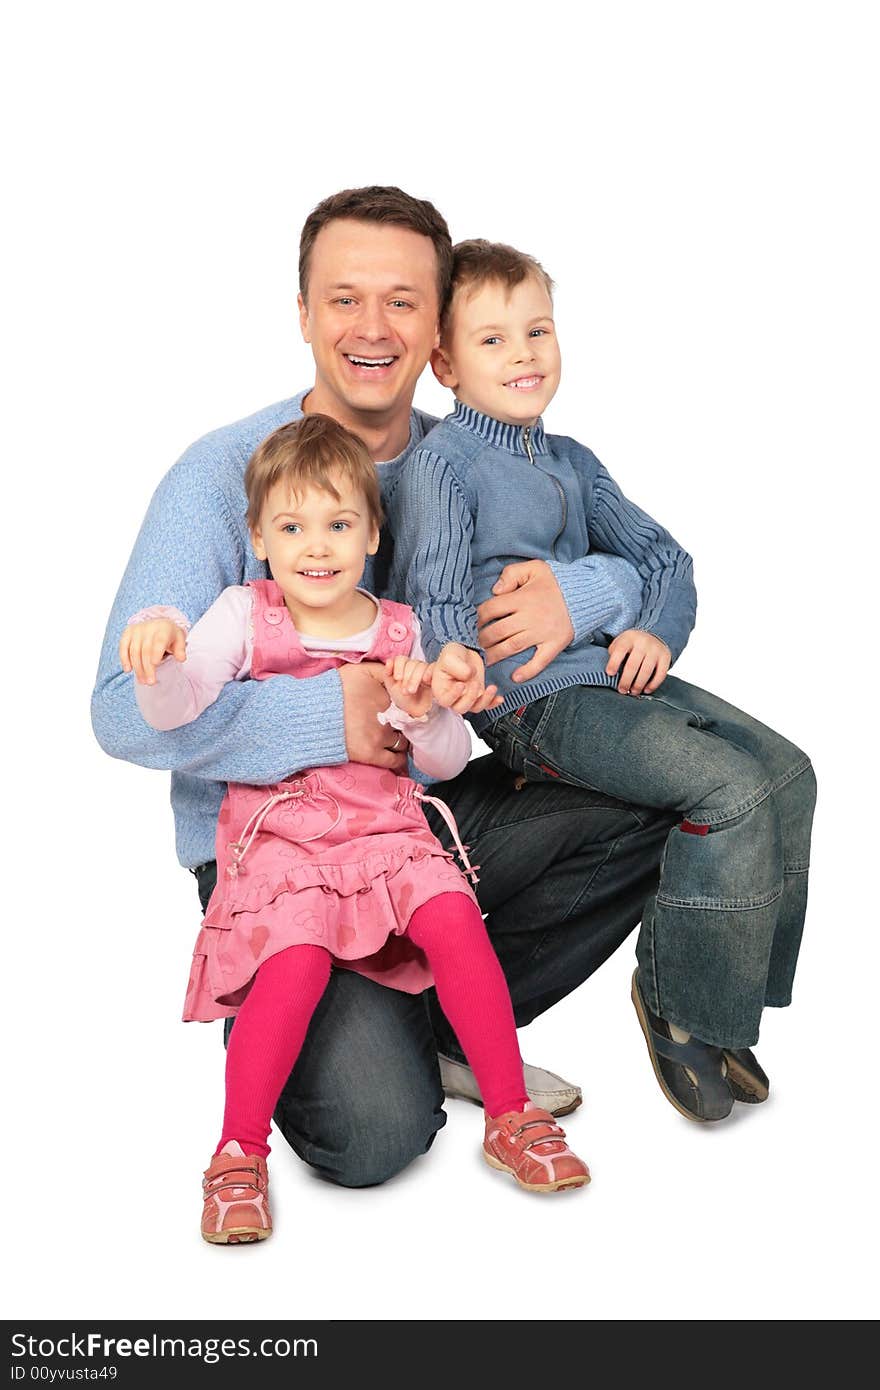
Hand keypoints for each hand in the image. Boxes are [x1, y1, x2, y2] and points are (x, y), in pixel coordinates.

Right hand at [119, 619, 186, 684]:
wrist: (158, 623)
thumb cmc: (169, 635)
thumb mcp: (179, 640)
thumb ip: (180, 650)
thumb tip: (181, 659)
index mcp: (164, 628)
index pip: (159, 641)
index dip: (156, 652)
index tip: (155, 664)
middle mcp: (149, 627)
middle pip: (146, 650)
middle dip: (147, 668)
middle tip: (150, 682)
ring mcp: (137, 630)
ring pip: (134, 651)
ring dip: (138, 668)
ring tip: (142, 681)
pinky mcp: (128, 632)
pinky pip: (123, 647)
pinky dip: (124, 659)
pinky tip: (128, 670)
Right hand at [339, 662, 408, 770]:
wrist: (313, 713)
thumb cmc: (334, 690)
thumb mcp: (359, 671)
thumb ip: (382, 670)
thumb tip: (397, 674)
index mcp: (388, 696)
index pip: (412, 703)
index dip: (411, 706)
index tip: (408, 709)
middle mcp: (388, 716)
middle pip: (410, 723)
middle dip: (408, 724)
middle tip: (403, 725)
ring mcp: (380, 736)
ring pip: (403, 742)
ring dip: (403, 741)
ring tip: (396, 740)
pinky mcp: (371, 754)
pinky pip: (395, 761)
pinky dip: (399, 760)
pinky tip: (398, 757)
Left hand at [382, 654, 434, 718]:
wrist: (414, 708)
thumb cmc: (402, 696)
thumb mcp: (391, 686)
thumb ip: (387, 673)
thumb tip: (389, 661)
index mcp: (403, 665)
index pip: (401, 659)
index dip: (398, 667)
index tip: (397, 678)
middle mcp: (414, 664)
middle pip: (411, 663)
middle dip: (407, 677)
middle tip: (404, 690)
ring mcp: (424, 669)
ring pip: (421, 666)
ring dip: (415, 679)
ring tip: (411, 691)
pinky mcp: (433, 675)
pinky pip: (432, 668)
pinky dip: (428, 674)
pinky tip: (425, 682)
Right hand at [431, 642, 501, 714]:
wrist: (465, 652)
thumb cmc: (453, 655)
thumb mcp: (450, 656)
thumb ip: (456, 666)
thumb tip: (468, 675)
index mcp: (441, 689)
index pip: (445, 700)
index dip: (453, 695)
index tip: (461, 684)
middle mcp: (454, 697)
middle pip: (461, 708)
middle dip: (470, 697)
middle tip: (475, 683)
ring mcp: (467, 697)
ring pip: (475, 708)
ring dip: (485, 700)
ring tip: (491, 688)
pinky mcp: (479, 696)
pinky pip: (487, 705)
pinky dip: (494, 703)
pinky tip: (500, 698)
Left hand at [477, 560, 573, 682]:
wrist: (587, 592)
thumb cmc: (556, 581)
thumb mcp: (534, 568)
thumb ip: (511, 574)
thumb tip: (495, 590)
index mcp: (522, 598)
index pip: (491, 609)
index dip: (477, 618)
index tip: (470, 624)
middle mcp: (530, 617)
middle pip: (497, 631)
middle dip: (481, 639)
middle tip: (472, 645)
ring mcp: (542, 633)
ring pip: (512, 647)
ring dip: (494, 656)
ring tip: (483, 661)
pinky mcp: (555, 644)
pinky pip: (540, 661)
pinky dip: (528, 671)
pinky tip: (515, 677)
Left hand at [605, 630, 670, 695]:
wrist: (653, 637)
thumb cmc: (632, 645)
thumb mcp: (620, 643)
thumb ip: (614, 654)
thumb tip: (610, 674)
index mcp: (629, 638)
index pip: (620, 650)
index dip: (614, 663)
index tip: (610, 674)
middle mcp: (643, 642)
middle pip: (633, 665)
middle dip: (626, 680)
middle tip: (622, 690)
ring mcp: (655, 649)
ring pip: (646, 671)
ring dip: (638, 685)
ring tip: (633, 692)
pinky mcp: (666, 657)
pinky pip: (660, 674)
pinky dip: (653, 684)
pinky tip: (646, 690)